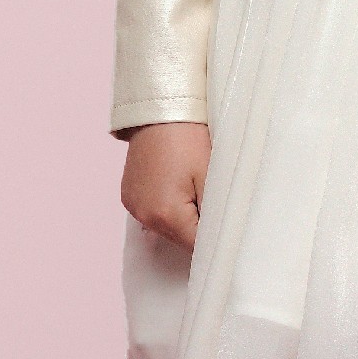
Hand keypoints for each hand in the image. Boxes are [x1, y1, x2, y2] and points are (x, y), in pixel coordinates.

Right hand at [121, 121, 211, 252]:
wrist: (161, 111)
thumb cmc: (189, 139)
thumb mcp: (211, 179)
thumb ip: (215, 216)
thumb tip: (220, 239)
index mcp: (166, 215)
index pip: (197, 247)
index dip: (215, 239)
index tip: (228, 227)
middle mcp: (144, 216)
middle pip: (180, 240)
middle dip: (199, 228)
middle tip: (213, 199)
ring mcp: (133, 207)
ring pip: (167, 229)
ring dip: (183, 219)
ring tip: (194, 188)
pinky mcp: (129, 197)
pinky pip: (153, 214)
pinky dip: (167, 208)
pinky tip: (177, 185)